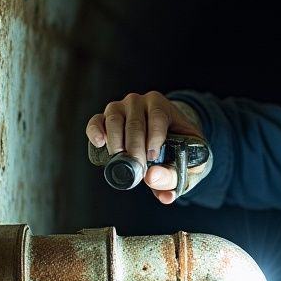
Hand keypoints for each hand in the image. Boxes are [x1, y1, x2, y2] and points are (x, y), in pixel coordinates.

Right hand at [86, 91, 206, 203]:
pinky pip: (96, 121)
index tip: (152, 157)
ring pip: (114, 120)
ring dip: (116, 142)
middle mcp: (140, 102)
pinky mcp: (104, 117)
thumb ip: (174, 175)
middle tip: (137, 166)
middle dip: (134, 147)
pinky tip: (99, 143)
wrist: (164, 138)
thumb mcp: (186, 163)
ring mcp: (120, 107)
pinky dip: (95, 131)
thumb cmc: (178, 150)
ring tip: (120, 161)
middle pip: (135, 123)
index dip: (154, 137)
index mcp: (163, 107)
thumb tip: (152, 178)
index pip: (158, 116)